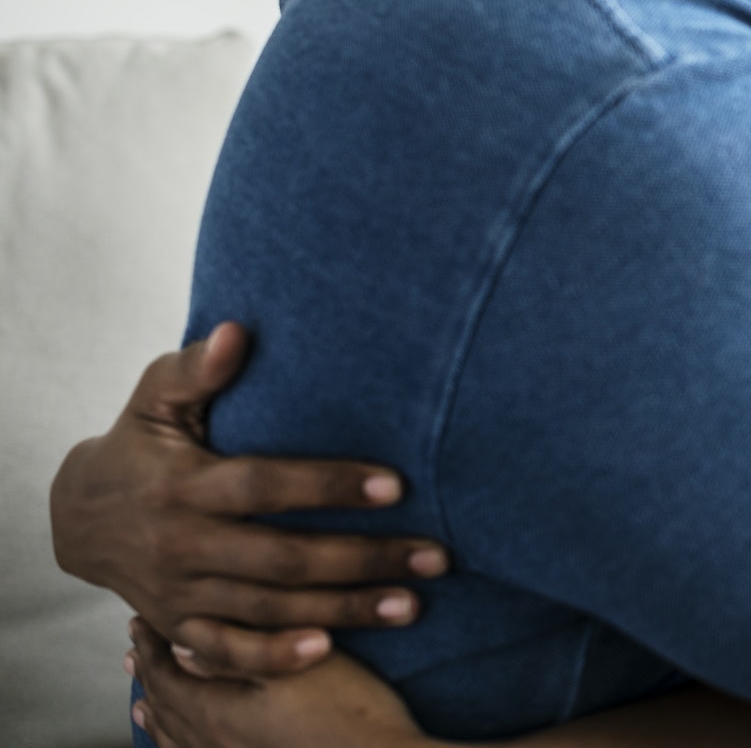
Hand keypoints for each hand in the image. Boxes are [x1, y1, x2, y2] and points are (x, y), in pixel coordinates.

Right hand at [49, 323, 447, 675]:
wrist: (77, 517)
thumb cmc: (139, 444)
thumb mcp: (155, 399)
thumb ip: (197, 368)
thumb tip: (237, 331)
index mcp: (184, 485)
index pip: (264, 486)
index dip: (328, 486)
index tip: (398, 486)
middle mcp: (183, 544)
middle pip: (281, 560)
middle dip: (362, 559)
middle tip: (434, 556)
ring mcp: (179, 592)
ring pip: (269, 610)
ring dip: (343, 610)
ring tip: (412, 604)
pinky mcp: (179, 625)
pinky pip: (228, 652)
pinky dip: (274, 657)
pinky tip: (330, 651)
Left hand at [129, 617, 426, 747]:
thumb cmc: (347, 709)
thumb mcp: (296, 666)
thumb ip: (239, 652)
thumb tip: (188, 639)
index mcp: (218, 713)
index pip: (168, 675)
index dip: (152, 646)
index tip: (139, 622)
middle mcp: (214, 745)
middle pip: (166, 708)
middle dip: (150, 677)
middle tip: (135, 655)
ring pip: (178, 741)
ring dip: (159, 716)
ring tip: (144, 705)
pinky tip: (187, 745)